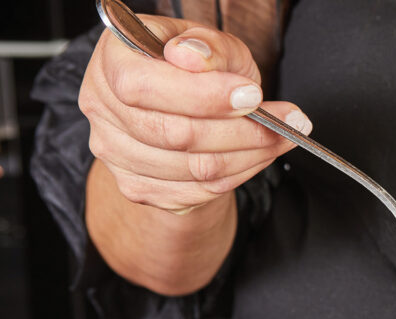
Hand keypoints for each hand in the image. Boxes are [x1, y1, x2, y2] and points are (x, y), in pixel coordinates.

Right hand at [79, 16, 311, 214]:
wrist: (185, 107)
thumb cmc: (198, 69)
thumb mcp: (212, 44)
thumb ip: (208, 47)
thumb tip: (193, 57)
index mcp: (113, 60)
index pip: (145, 87)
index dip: (203, 96)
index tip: (251, 96)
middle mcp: (102, 108)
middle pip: (174, 134)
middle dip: (241, 130)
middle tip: (287, 122)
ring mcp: (116, 153)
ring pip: (193, 168)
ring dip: (251, 155)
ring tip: (282, 136)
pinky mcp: (139, 187)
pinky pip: (199, 191)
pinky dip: (240, 174)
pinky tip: (259, 155)